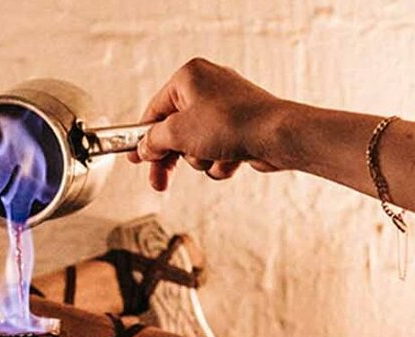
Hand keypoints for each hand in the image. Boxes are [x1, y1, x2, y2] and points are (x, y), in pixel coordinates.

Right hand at [129, 58, 286, 190]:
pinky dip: (220, 161)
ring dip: (200, 159)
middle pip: (175, 131)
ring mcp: (226, 107)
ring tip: (213, 157)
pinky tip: (231, 160)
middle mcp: (208, 87)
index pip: (155, 110)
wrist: (278, 136)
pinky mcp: (241, 126)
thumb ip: (154, 140)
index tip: (135, 158)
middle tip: (160, 182)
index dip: (143, 138)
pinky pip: (218, 150)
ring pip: (196, 144)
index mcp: (189, 77)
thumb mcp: (178, 133)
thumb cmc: (231, 124)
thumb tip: (145, 147)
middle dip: (172, 158)